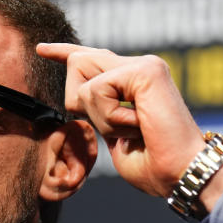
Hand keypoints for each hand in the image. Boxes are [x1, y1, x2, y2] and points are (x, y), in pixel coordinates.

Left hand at [36, 43, 222, 207]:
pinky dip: (110, 118)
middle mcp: (140, 67)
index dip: (64, 53)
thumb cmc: (154, 166)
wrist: (181, 173)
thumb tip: (78, 99)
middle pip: (77, 64)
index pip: (92, 59)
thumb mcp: (116, 137)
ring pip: (84, 83)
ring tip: (134, 129)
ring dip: (101, 119)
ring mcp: (144, 65)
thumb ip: (100, 113)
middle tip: (122, 129)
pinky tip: (138, 125)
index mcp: (134, 81)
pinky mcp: (145, 70)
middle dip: (83, 105)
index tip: (41, 49)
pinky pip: (97, 91)